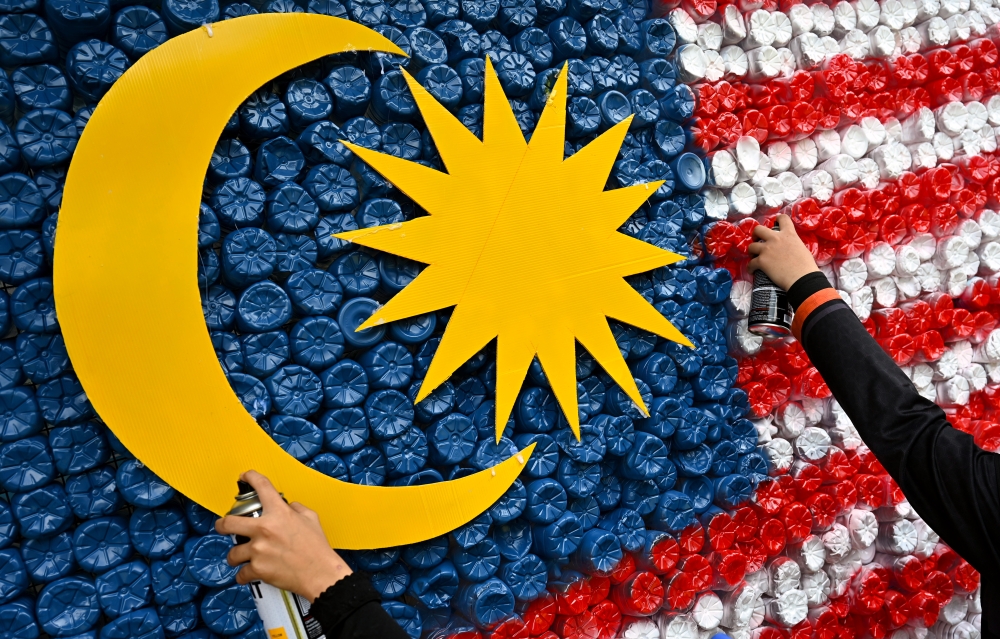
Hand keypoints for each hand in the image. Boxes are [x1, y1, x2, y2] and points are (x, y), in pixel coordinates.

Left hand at [215, 470, 351, 601]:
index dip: (250, 477)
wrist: (319, 573)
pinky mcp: (257, 569)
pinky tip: (249, 575)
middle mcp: (265, 529)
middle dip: (221, 524)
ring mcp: (259, 550)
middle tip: (222, 526)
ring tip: (240, 558)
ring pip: (232, 553)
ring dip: (235, 556)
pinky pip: (241, 574)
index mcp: (279, 513)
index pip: (261, 486)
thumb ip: (297, 508)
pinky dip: (244, 576)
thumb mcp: (311, 518)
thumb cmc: (317, 548)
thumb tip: (288, 506)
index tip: (245, 477)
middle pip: (228, 522)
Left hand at [747, 214, 820, 290]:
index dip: (777, 220)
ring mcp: (767, 249)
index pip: (782, 218)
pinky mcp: (761, 261)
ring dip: (751, 252)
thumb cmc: (806, 266)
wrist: (802, 278)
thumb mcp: (801, 247)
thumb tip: (788, 247)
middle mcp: (776, 238)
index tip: (774, 224)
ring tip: (754, 257)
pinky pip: (750, 263)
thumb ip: (792, 243)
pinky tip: (752, 271)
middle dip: (755, 235)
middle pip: (758, 229)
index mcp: (789, 234)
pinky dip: (750, 268)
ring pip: (751, 246)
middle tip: (757, 241)